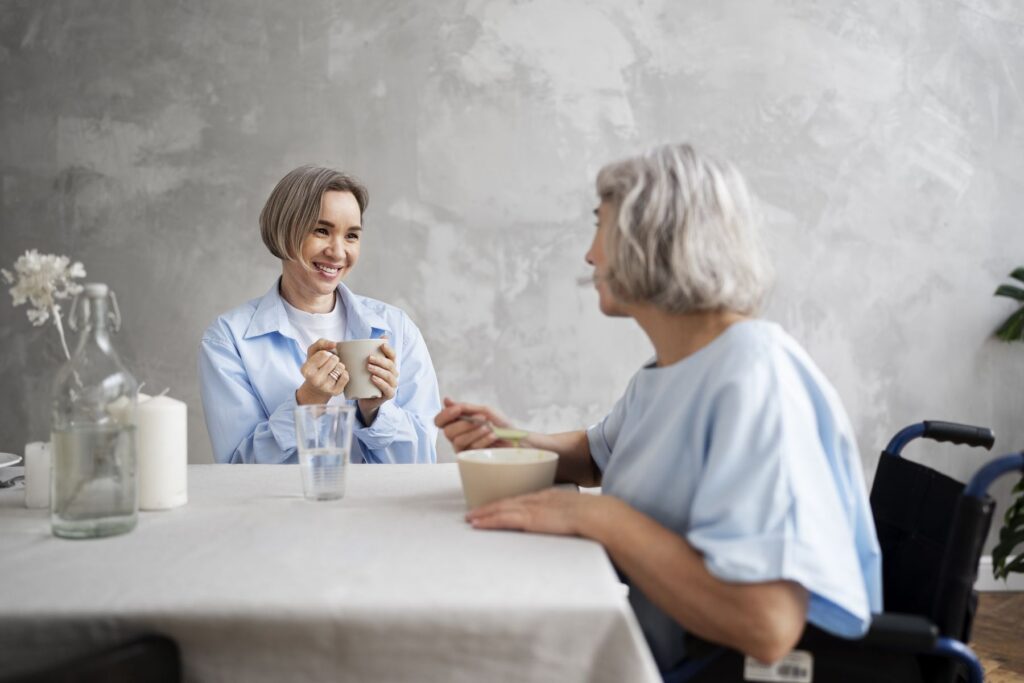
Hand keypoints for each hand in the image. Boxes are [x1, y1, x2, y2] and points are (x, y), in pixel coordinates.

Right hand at [296, 339, 347, 404]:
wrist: (316, 388)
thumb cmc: (316, 366)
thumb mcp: (313, 352)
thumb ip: (321, 343)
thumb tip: (334, 344)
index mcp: (305, 369)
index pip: (324, 354)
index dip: (326, 354)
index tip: (323, 359)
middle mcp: (314, 380)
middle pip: (333, 359)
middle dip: (334, 359)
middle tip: (329, 365)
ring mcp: (325, 387)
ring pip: (341, 367)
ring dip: (339, 366)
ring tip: (333, 370)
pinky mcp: (335, 392)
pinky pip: (346, 376)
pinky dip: (344, 373)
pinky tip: (338, 376)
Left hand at [356, 339, 398, 423]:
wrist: (364, 399)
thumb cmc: (364, 380)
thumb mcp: (363, 366)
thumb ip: (362, 354)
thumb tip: (358, 341)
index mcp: (389, 365)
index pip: (393, 356)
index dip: (389, 350)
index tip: (382, 345)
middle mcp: (393, 374)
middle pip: (391, 365)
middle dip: (381, 360)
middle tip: (369, 358)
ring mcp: (392, 385)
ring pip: (389, 376)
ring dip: (380, 370)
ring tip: (369, 368)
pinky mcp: (389, 395)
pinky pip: (388, 389)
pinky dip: (381, 383)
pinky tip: (373, 379)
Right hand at [434, 397, 519, 451]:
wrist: (516, 438)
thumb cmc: (500, 423)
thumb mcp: (483, 411)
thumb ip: (464, 407)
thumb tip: (446, 400)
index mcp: (457, 422)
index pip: (439, 420)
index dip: (445, 415)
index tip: (458, 410)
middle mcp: (457, 435)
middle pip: (447, 431)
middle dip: (465, 424)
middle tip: (482, 418)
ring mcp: (463, 447)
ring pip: (458, 440)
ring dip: (476, 431)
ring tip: (490, 428)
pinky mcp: (471, 457)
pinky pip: (470, 448)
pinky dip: (483, 440)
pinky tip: (493, 436)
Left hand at [466, 489, 616, 538]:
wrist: (599, 516)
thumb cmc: (596, 518)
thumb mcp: (580, 513)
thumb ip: (570, 518)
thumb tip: (570, 526)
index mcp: (551, 497)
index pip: (523, 498)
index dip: (507, 502)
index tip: (497, 506)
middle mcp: (539, 499)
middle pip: (509, 501)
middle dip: (490, 506)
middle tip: (474, 511)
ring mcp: (533, 508)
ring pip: (502, 508)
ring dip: (484, 513)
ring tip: (471, 518)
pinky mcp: (530, 519)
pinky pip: (504, 519)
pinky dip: (489, 520)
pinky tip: (478, 523)